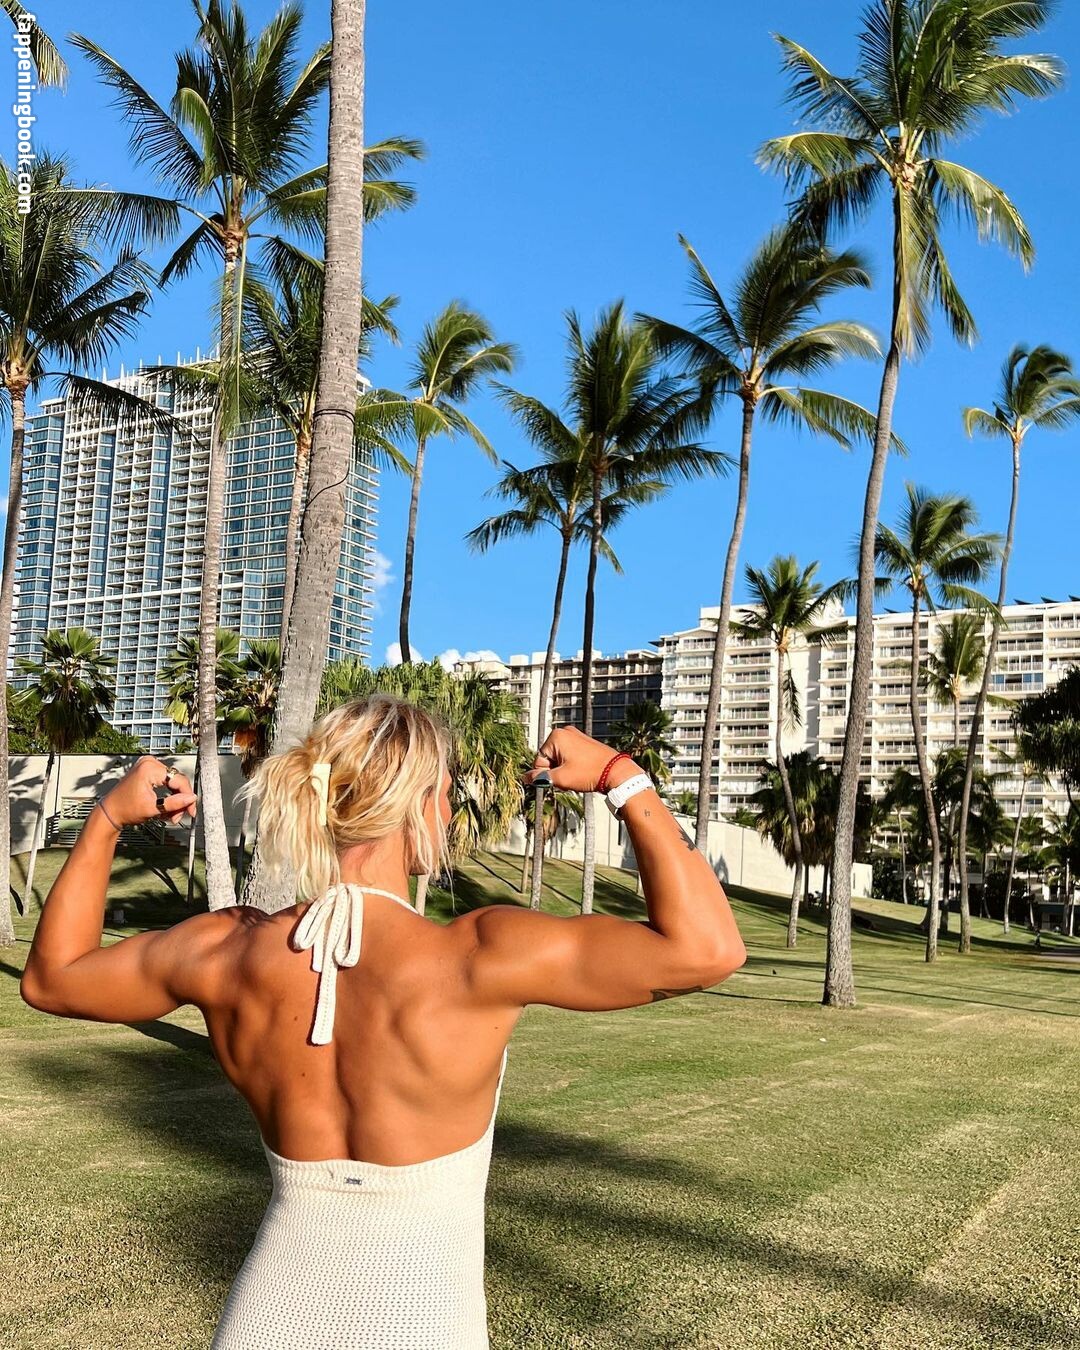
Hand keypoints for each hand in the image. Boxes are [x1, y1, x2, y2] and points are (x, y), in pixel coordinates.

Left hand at [102, 757, 197, 827]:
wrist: (111, 812)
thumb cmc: (124, 809)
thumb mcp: (153, 809)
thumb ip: (175, 804)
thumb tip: (191, 799)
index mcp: (150, 768)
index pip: (179, 780)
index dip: (187, 797)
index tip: (191, 810)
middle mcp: (150, 763)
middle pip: (177, 781)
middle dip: (179, 801)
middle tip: (178, 815)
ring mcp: (148, 765)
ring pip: (173, 783)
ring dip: (174, 800)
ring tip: (170, 814)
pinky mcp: (148, 770)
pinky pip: (166, 781)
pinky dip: (168, 795)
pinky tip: (166, 806)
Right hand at [522, 727, 639, 794]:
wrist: (616, 772)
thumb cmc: (592, 772)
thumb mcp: (561, 778)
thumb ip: (541, 778)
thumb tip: (526, 777)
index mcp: (556, 736)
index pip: (539, 760)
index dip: (546, 774)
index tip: (557, 780)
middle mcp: (565, 732)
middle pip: (549, 758)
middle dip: (556, 771)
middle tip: (569, 778)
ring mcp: (575, 736)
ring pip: (559, 758)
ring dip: (564, 770)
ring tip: (577, 775)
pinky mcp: (583, 742)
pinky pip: (569, 756)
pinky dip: (572, 766)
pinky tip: (581, 772)